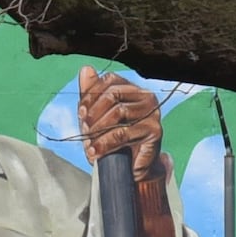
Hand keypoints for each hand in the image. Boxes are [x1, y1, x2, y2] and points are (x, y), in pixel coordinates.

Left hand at [76, 69, 181, 236]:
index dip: (90, 96)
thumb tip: (85, 69)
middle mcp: (147, 98)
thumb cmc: (113, 139)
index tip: (81, 114)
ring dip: (96, 131)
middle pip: (112, 96)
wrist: (131, 167)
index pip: (109, 81)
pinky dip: (103, 144)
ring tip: (88, 145)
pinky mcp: (155, 133)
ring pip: (117, 114)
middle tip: (83, 130)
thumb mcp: (96, 115)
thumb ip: (91, 93)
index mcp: (133, 89)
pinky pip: (122, 134)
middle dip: (92, 113)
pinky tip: (94, 153)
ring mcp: (153, 115)